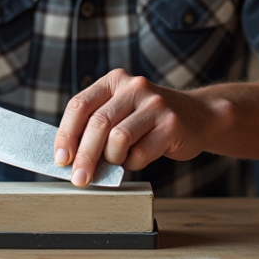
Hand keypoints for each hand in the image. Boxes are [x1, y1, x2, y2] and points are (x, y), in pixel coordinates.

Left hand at [53, 69, 221, 186]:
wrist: (198, 116)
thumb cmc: (149, 120)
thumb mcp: (121, 111)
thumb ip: (96, 126)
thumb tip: (68, 158)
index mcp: (114, 80)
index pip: (80, 105)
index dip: (66, 134)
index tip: (60, 158)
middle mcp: (134, 87)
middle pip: (97, 124)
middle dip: (84, 156)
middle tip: (79, 179)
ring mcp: (155, 104)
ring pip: (118, 139)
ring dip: (113, 159)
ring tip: (118, 160)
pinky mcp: (171, 124)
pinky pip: (141, 153)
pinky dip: (134, 163)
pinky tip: (140, 157)